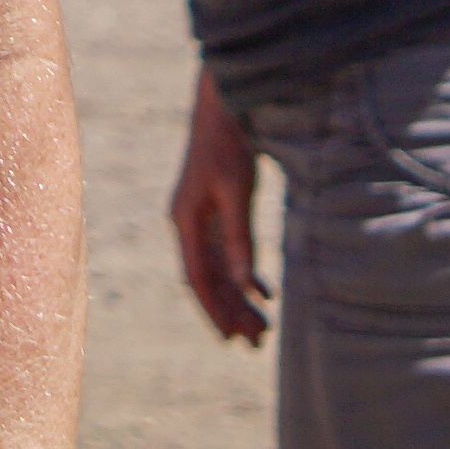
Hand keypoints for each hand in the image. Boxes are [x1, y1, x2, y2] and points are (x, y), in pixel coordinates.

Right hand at [170, 63, 269, 342]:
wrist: (223, 106)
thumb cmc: (228, 145)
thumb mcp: (238, 192)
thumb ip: (240, 239)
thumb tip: (245, 285)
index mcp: (185, 221)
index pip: (196, 278)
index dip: (213, 310)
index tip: (231, 338)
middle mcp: (188, 224)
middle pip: (208, 279)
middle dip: (230, 311)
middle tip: (256, 342)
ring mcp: (200, 218)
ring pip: (218, 269)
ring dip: (238, 298)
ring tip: (262, 326)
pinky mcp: (215, 210)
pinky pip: (226, 253)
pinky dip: (244, 274)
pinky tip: (264, 291)